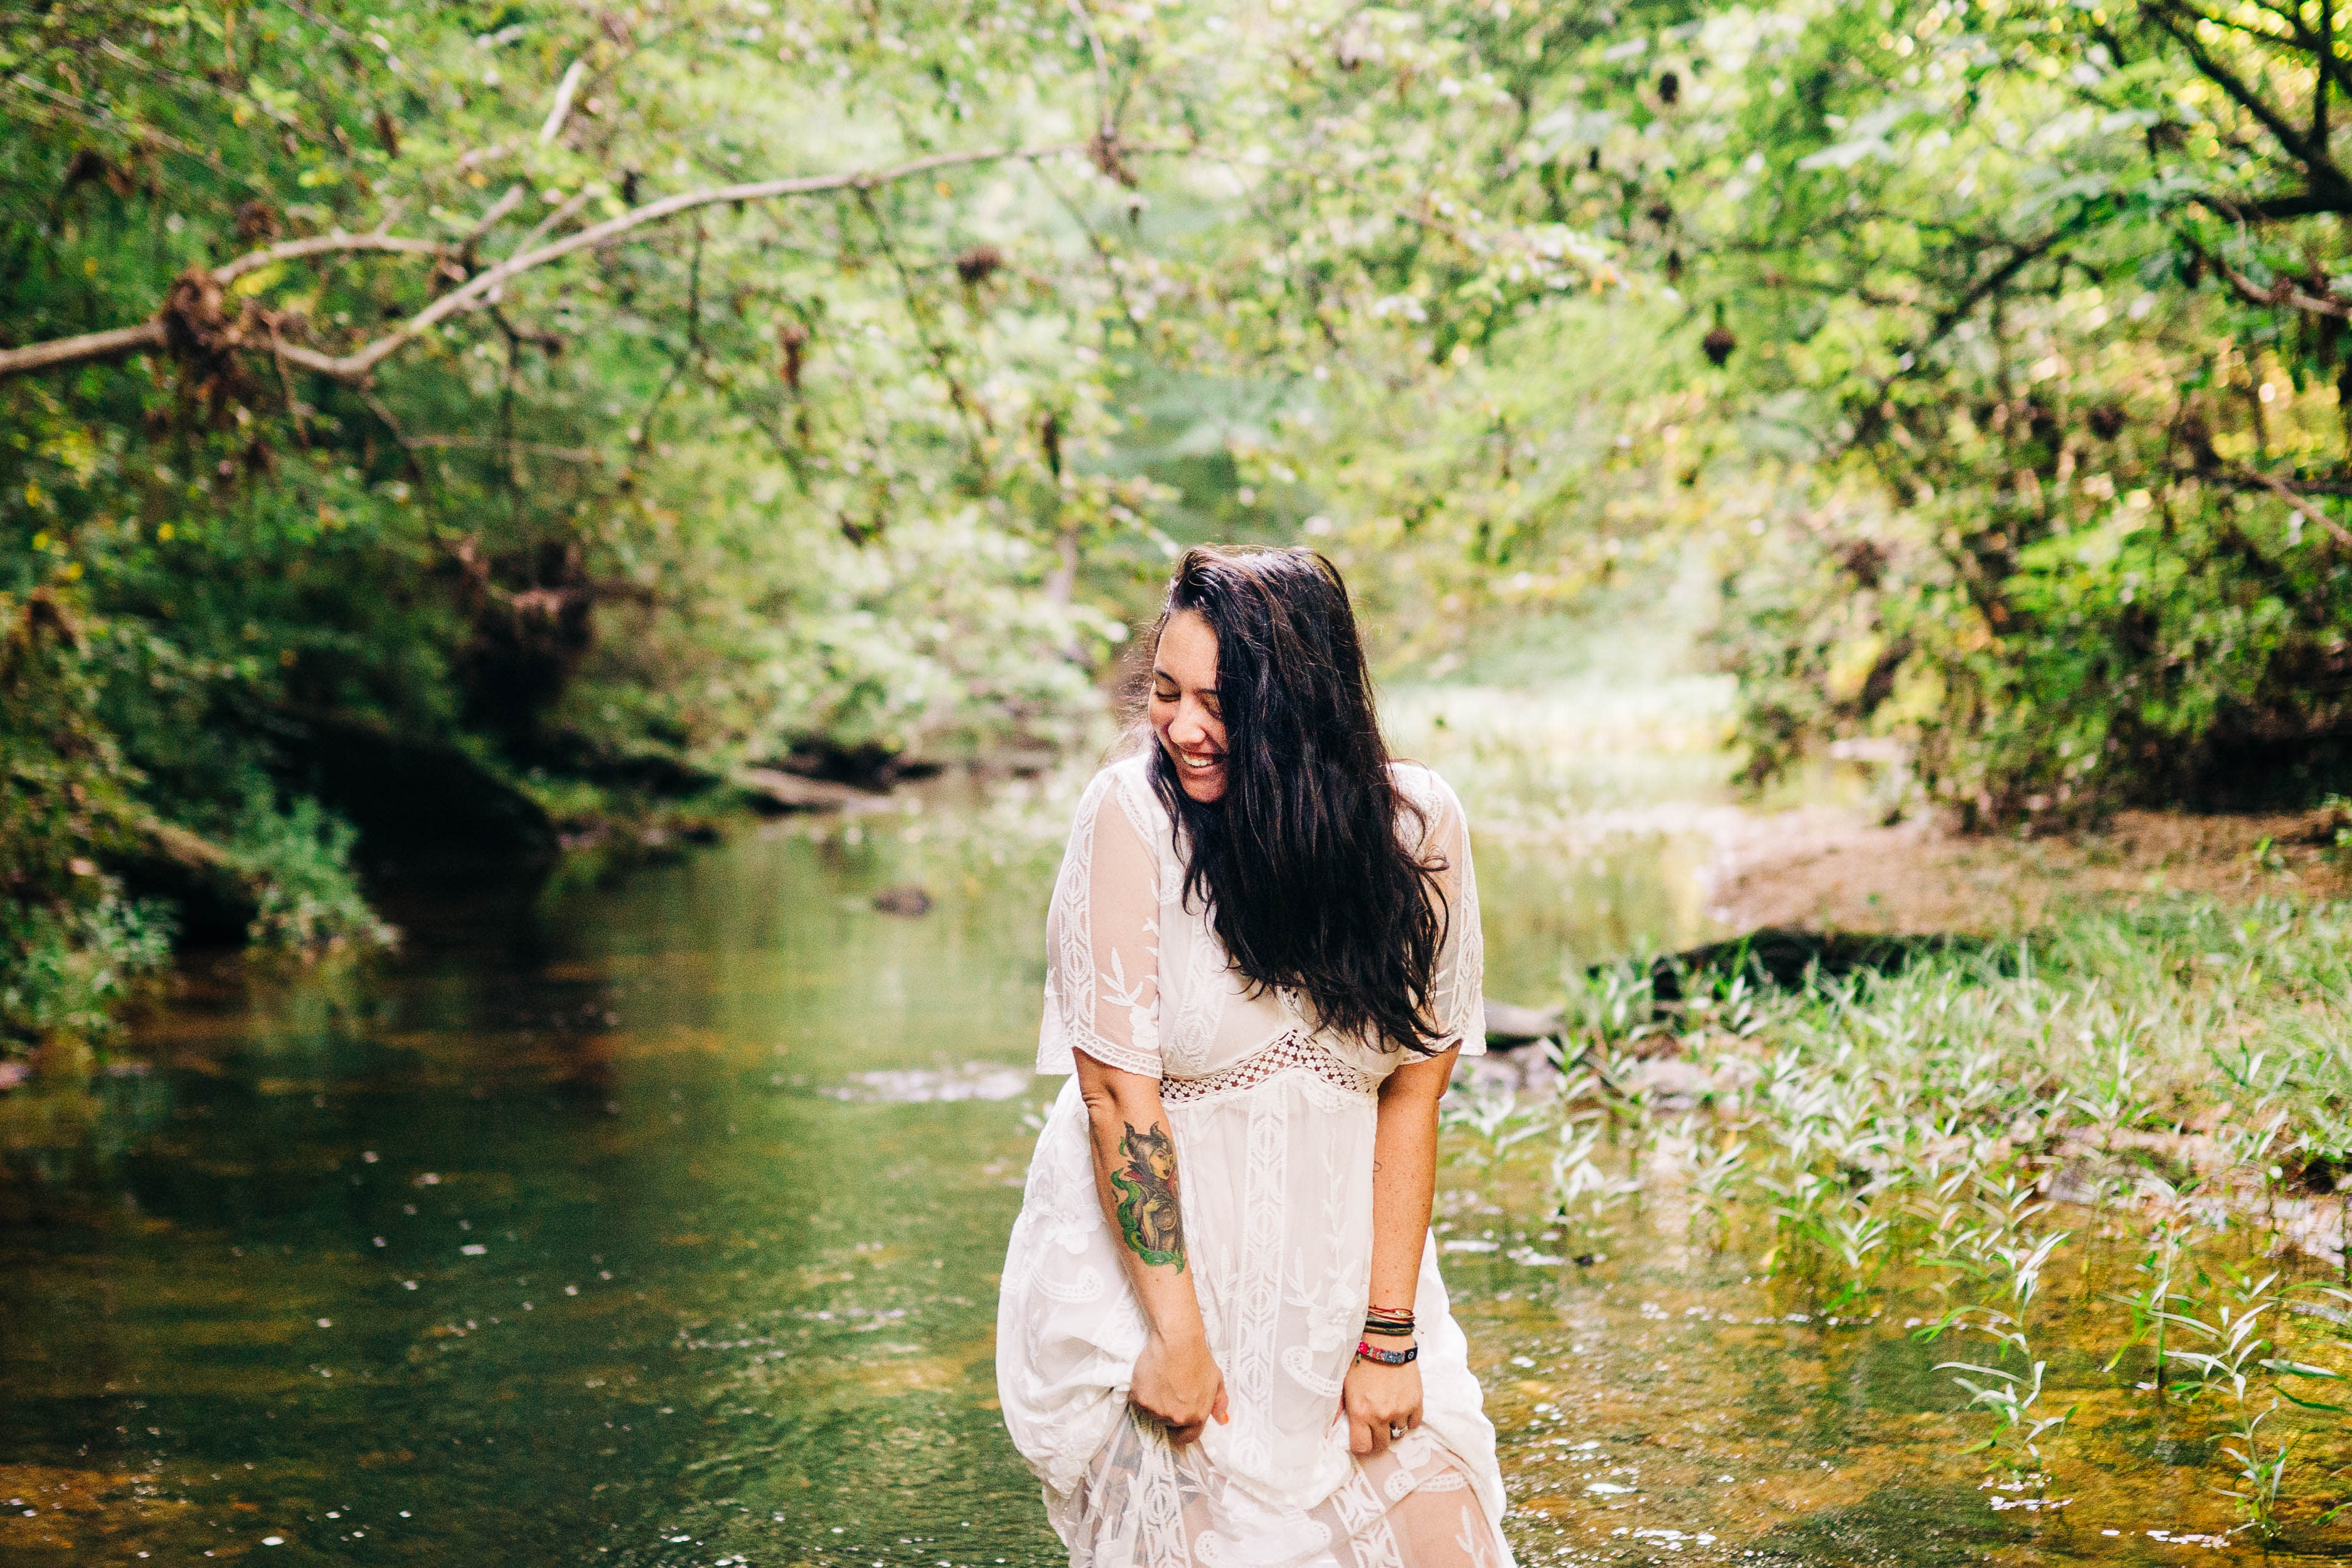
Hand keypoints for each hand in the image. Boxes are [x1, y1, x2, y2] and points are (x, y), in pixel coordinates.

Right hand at [1129, 1329, 1229, 1445]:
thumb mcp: (1216, 1381)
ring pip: (1152, 1413)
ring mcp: (1157, 1410)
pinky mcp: (1141, 1400)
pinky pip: (1138, 1404)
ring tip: (1161, 1381)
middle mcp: (1177, 1418)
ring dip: (1155, 1402)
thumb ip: (1219, 1403)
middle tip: (1170, 1390)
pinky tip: (1149, 1380)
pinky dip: (1141, 1394)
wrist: (1177, 1341)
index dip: (1183, 1431)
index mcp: (1197, 1416)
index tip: (1178, 1423)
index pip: (1188, 1437)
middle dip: (1170, 1410)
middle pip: (1169, 1423)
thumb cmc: (1198, 1357)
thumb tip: (1222, 1420)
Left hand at [1341, 1345, 1421, 1457]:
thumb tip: (1335, 1428)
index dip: (1361, 1444)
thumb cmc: (1361, 1359)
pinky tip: (1402, 1408)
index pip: (1362, 1447)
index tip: (1361, 1437)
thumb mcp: (1344, 1385)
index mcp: (1360, 1412)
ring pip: (1398, 1434)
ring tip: (1389, 1412)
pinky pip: (1414, 1424)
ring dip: (1393, 1427)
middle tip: (1375, 1425)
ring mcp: (1401, 1410)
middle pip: (1381, 1444)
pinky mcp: (1416, 1402)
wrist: (1385, 1340)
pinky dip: (1408, 1419)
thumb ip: (1343, 1409)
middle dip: (1377, 1437)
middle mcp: (1381, 1416)